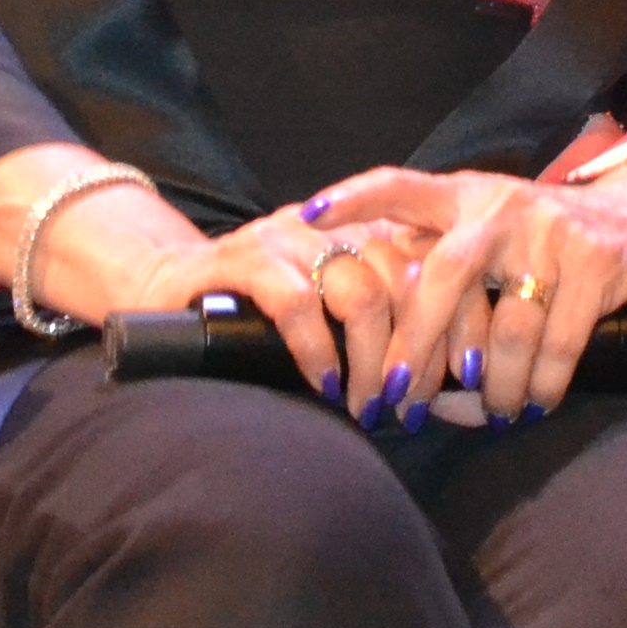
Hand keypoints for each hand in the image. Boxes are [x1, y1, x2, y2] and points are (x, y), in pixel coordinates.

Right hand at [89, 202, 434, 415]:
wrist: (168, 284)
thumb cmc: (261, 312)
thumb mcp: (331, 308)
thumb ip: (381, 326)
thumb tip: (436, 389)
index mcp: (369, 227)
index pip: (435, 267)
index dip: (454, 324)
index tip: (458, 380)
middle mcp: (337, 223)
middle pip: (407, 282)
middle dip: (417, 352)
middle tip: (410, 405)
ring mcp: (289, 236)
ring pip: (361, 293)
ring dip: (373, 360)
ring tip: (369, 404)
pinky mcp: (244, 258)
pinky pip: (297, 305)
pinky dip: (319, 352)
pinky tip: (326, 385)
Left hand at [308, 162, 626, 427]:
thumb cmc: (544, 243)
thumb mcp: (490, 232)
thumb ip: (439, 268)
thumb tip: (381, 352)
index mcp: (467, 196)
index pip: (402, 184)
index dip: (355, 197)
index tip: (308, 217)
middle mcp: (504, 206)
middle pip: (444, 276)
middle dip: (414, 345)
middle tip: (392, 398)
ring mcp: (553, 232)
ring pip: (506, 329)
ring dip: (491, 387)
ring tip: (486, 414)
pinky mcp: (598, 263)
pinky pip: (559, 344)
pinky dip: (542, 386)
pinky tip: (533, 404)